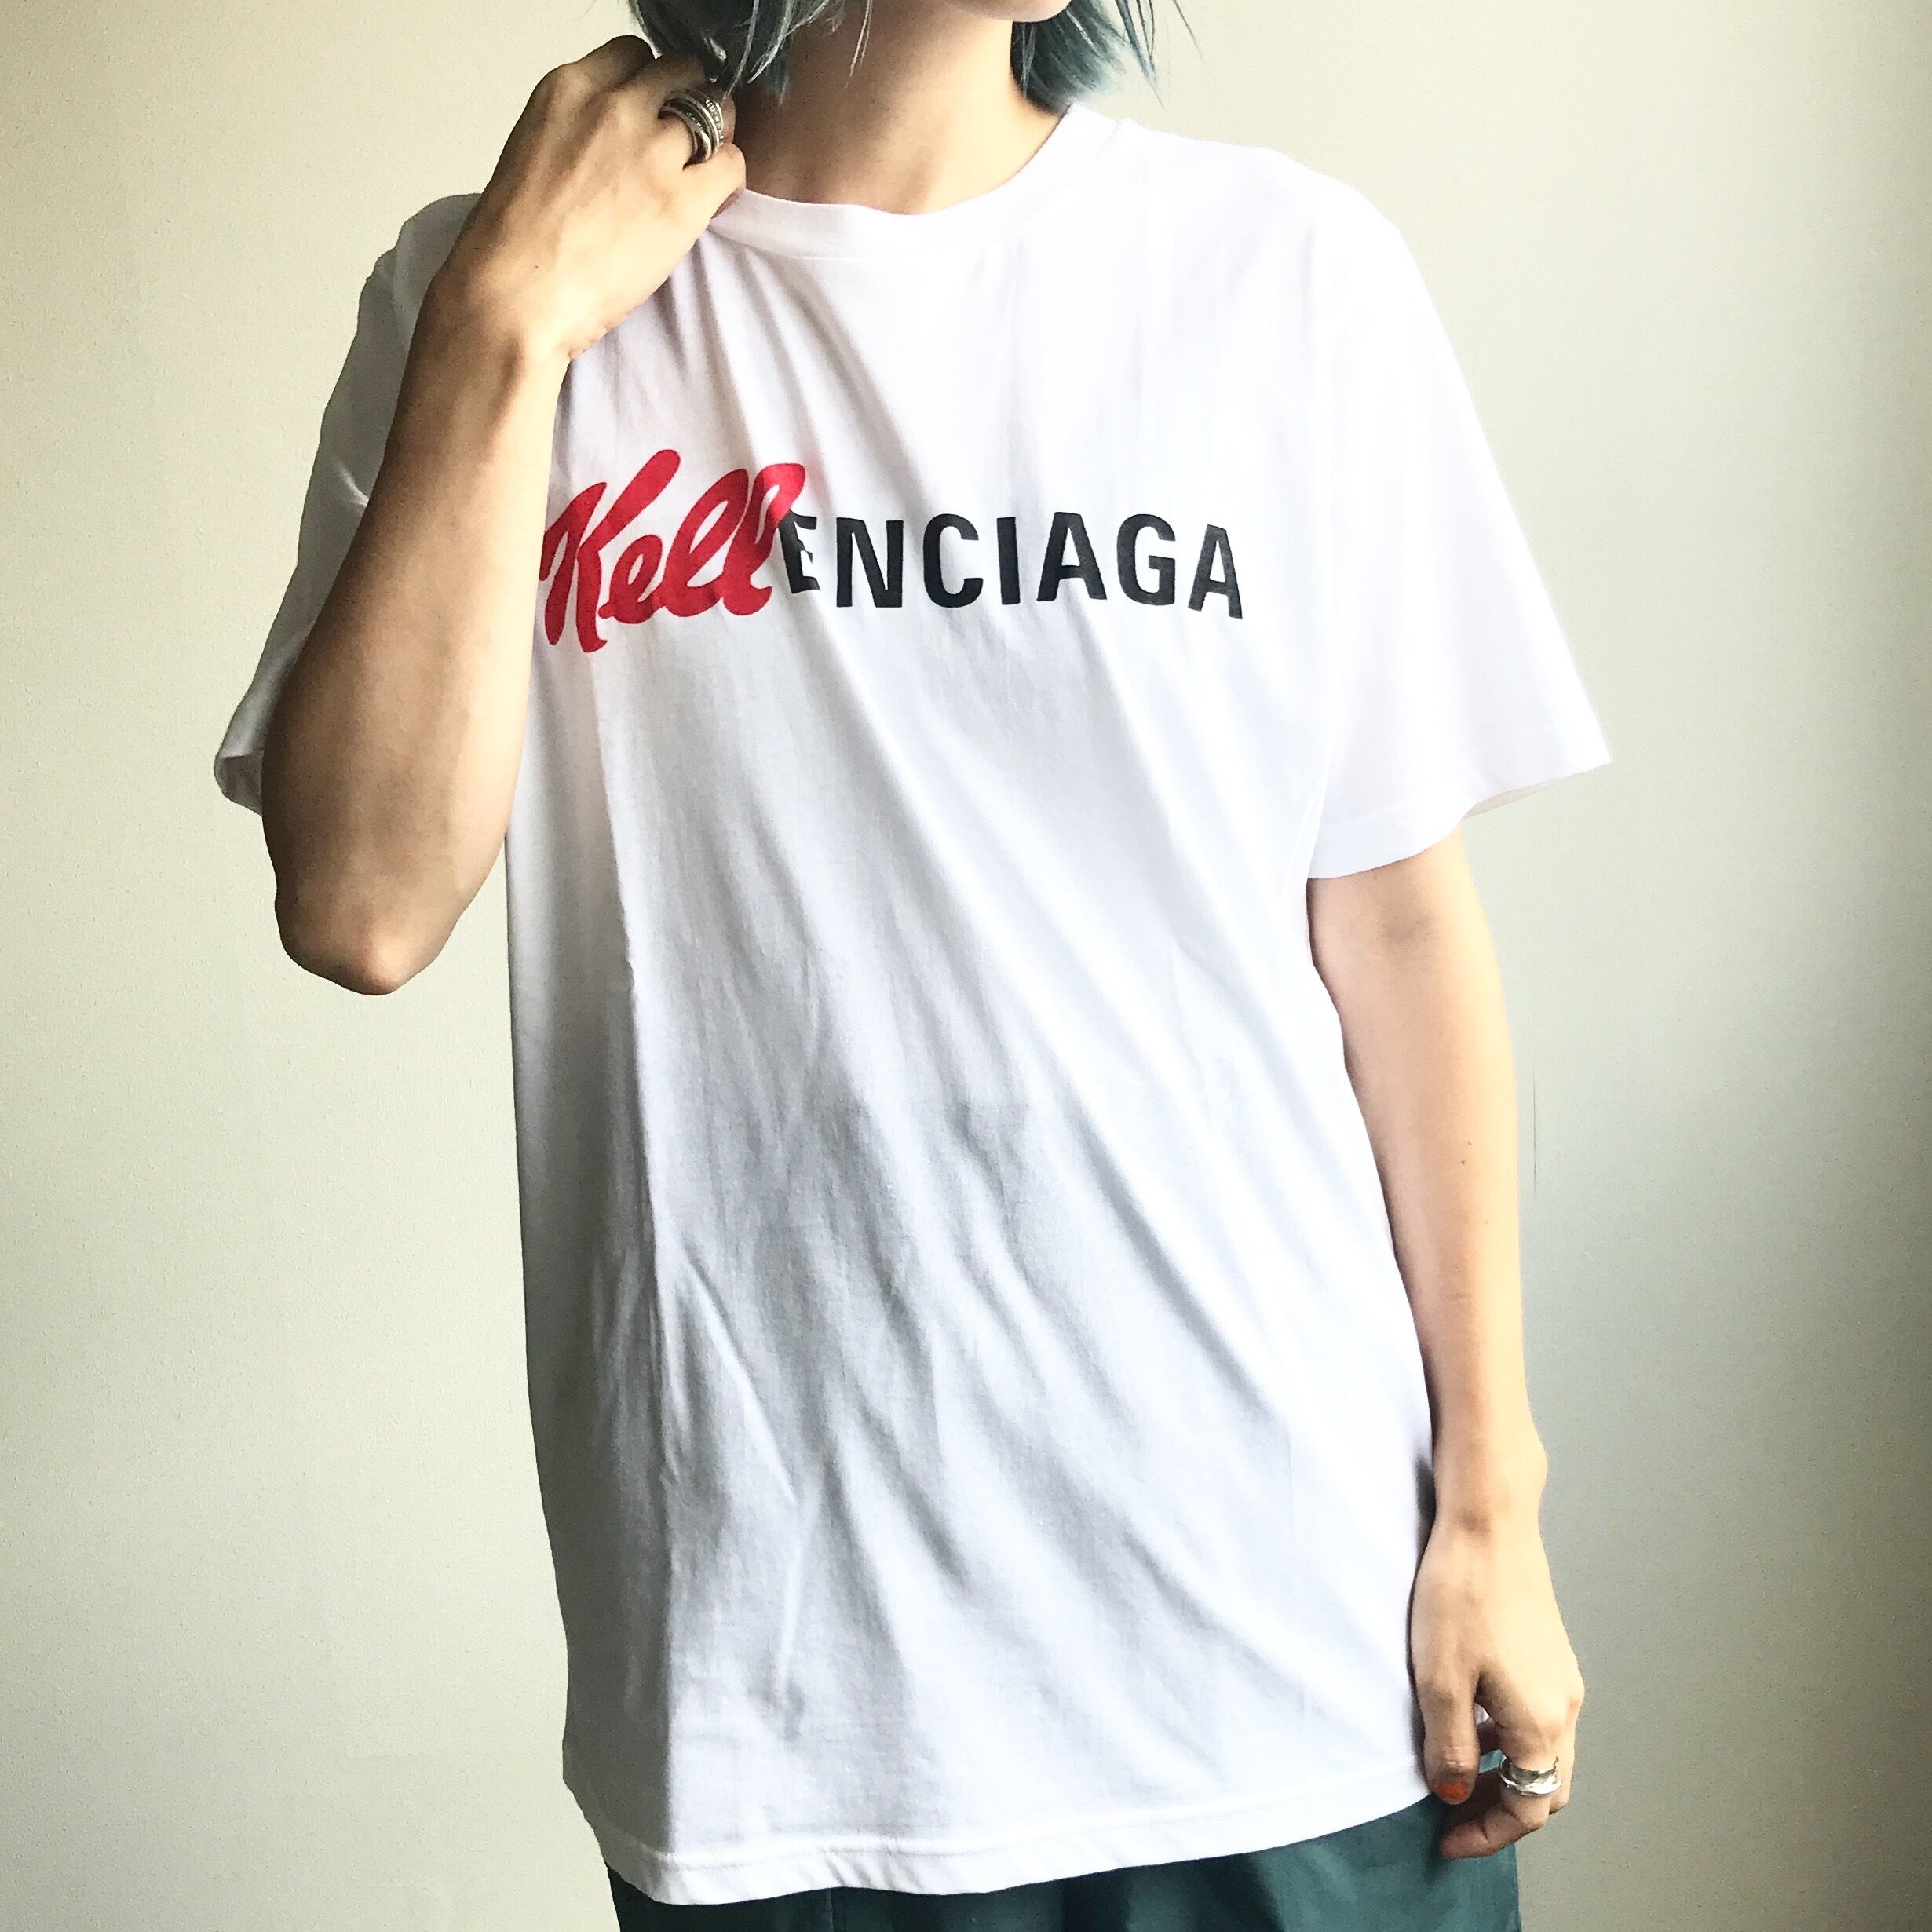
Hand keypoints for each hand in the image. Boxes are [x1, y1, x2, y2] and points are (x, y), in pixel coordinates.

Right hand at [431, 36, 745, 366]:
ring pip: (714, 113)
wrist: (516, 294)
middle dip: (687, 102)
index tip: (653, 112)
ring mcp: (651, 150)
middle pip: (680, 75)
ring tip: (698, 176)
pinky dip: (729, 179)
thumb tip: (616, 141)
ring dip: (713, 141)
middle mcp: (614, 107)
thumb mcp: (535, 149)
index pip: (633, 56)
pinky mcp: (681, 199)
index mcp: (569, 89)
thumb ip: (580, 128)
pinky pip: (731, 164)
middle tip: (685, 142)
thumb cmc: (514, 242)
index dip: (650, 87)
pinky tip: (711, 202)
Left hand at [1409, 1508, 1585, 1858]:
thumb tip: (1451, 1789)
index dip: (1486, 1833)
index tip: (1445, 1839)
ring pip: (1542, 1751)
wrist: (1489, 1521)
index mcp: (1541, 1723)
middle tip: (1452, 1813)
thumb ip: (1448, 1745)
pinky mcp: (1549, 1650)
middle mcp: (1563, 1705)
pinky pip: (1536, 1715)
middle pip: (1543, 1787)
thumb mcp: (1439, 1679)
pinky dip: (1507, 1736)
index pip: (1527, 1810)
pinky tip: (1469, 1715)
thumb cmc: (1462, 1593)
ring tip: (1453, 1766)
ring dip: (1503, 1773)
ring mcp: (1561, 1676)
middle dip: (1500, 1810)